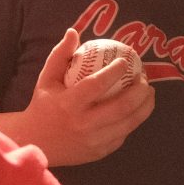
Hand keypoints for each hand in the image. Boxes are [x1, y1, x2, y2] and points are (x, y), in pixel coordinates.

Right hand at [0, 31, 155, 166]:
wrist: (33, 142)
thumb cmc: (42, 106)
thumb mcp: (46, 79)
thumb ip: (60, 55)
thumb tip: (74, 31)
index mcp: (68, 104)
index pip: (96, 85)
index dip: (115, 72)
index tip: (126, 61)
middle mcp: (83, 124)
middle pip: (121, 107)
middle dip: (140, 91)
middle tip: (144, 78)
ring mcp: (93, 141)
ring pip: (129, 123)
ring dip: (145, 106)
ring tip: (149, 93)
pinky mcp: (99, 152)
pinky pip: (123, 135)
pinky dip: (133, 121)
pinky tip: (137, 110)